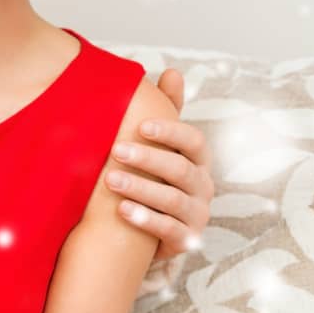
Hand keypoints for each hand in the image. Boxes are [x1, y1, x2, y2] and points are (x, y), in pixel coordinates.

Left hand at [105, 68, 213, 261]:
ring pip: (174, 200)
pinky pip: (170, 231)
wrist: (148, 230)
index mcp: (197, 161)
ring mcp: (196, 215)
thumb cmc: (154, 177)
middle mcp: (202, 186)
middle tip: (116, 151)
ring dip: (142, 189)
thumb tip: (172, 71)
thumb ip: (167, 112)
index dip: (171, 132)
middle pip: (182, 170)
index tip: (141, 125)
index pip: (194, 142)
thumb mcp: (161, 146)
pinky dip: (147, 220)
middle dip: (150, 159)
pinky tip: (122, 211)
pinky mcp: (186, 240)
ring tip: (110, 181)